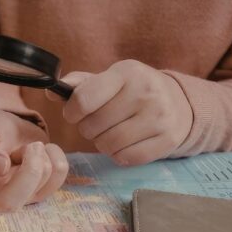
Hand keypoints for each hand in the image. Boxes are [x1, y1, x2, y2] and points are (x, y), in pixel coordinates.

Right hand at [0, 110, 68, 231]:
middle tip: (31, 147)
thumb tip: (1, 167)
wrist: (8, 124)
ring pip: (41, 182)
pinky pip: (59, 173)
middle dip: (29, 171)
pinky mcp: (42, 191)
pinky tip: (41, 151)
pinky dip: (55, 153)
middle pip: (11, 201)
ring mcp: (20, 197)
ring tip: (25, 148)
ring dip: (41, 155)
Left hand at [54, 59, 192, 164]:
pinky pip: (126, 158)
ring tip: (112, 132)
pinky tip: (126, 142)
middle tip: (99, 123)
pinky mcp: (167, 140)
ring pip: (107, 145)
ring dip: (102, 143)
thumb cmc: (133, 91)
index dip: (71, 112)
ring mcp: (159, 117)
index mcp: (127, 73)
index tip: (75, 113)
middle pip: (93, 126)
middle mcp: (146, 93)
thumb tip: (51, 91)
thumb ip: (79, 84)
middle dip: (88, 128)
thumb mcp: (109, 79)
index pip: (83, 100)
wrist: (180, 103)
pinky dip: (119, 155)